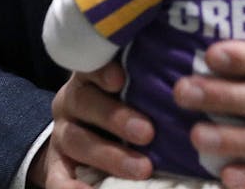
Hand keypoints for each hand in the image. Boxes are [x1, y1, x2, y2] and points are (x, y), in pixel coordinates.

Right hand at [33, 60, 153, 188]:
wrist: (85, 140)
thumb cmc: (124, 109)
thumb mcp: (131, 93)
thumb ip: (148, 89)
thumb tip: (188, 86)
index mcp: (90, 79)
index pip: (91, 67)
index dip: (102, 71)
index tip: (121, 78)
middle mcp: (72, 103)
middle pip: (85, 102)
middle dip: (116, 118)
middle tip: (147, 132)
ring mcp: (63, 134)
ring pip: (76, 140)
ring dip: (110, 156)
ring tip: (142, 169)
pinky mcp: (56, 165)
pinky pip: (58, 178)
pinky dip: (72, 188)